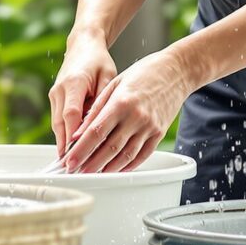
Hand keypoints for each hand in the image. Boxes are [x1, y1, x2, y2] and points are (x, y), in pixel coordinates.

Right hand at [50, 36, 117, 157]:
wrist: (83, 45)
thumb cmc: (98, 60)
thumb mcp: (108, 77)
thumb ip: (103, 101)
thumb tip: (101, 125)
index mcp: (74, 82)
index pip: (71, 114)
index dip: (73, 136)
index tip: (77, 153)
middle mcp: (60, 89)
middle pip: (60, 123)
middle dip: (66, 147)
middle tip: (73, 167)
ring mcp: (55, 93)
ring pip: (57, 124)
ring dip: (63, 144)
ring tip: (70, 164)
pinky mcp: (55, 97)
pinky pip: (58, 120)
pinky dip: (64, 135)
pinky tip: (70, 149)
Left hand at [59, 48, 195, 173]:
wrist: (175, 71)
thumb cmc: (143, 73)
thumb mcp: (114, 84)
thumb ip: (96, 109)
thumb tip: (78, 132)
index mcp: (121, 102)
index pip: (96, 132)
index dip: (81, 150)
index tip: (69, 160)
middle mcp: (136, 117)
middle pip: (109, 148)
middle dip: (90, 163)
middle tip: (76, 171)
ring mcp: (150, 127)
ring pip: (125, 156)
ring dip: (107, 169)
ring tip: (92, 174)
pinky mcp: (159, 133)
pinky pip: (142, 155)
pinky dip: (127, 166)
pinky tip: (116, 169)